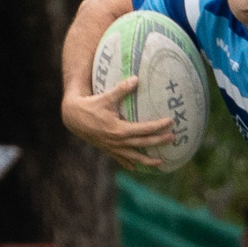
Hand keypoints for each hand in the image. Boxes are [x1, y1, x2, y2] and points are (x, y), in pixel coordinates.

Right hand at [61, 78, 175, 168]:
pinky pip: (121, 159)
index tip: (171, 122)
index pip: (144, 129)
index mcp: (119, 129)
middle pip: (143, 143)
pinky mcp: (107, 149)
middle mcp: (118, 141)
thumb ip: (122, 89)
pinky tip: (136, 168)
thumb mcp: (106, 97)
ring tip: (161, 162)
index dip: (159, 126)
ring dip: (148, 160)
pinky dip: (129, 163)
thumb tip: (136, 78)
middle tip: (174, 138)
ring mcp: (112, 147)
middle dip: (159, 141)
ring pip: (134, 157)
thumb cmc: (91, 105)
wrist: (73, 117)